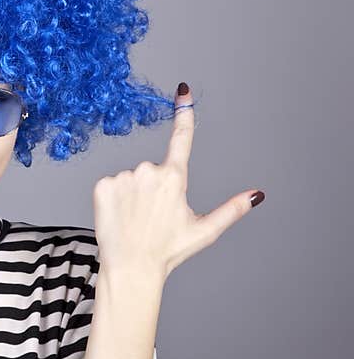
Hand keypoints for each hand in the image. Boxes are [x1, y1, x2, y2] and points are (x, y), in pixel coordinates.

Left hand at [92, 82, 263, 282]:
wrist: (131, 267)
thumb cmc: (168, 251)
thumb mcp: (203, 230)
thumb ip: (231, 209)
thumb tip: (257, 194)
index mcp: (174, 178)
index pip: (182, 138)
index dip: (184, 114)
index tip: (183, 92)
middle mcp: (148, 171)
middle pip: (152, 170)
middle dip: (153, 188)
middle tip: (152, 217)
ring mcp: (123, 177)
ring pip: (130, 179)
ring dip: (132, 194)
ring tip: (135, 220)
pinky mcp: (101, 186)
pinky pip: (110, 185)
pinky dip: (113, 198)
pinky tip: (118, 216)